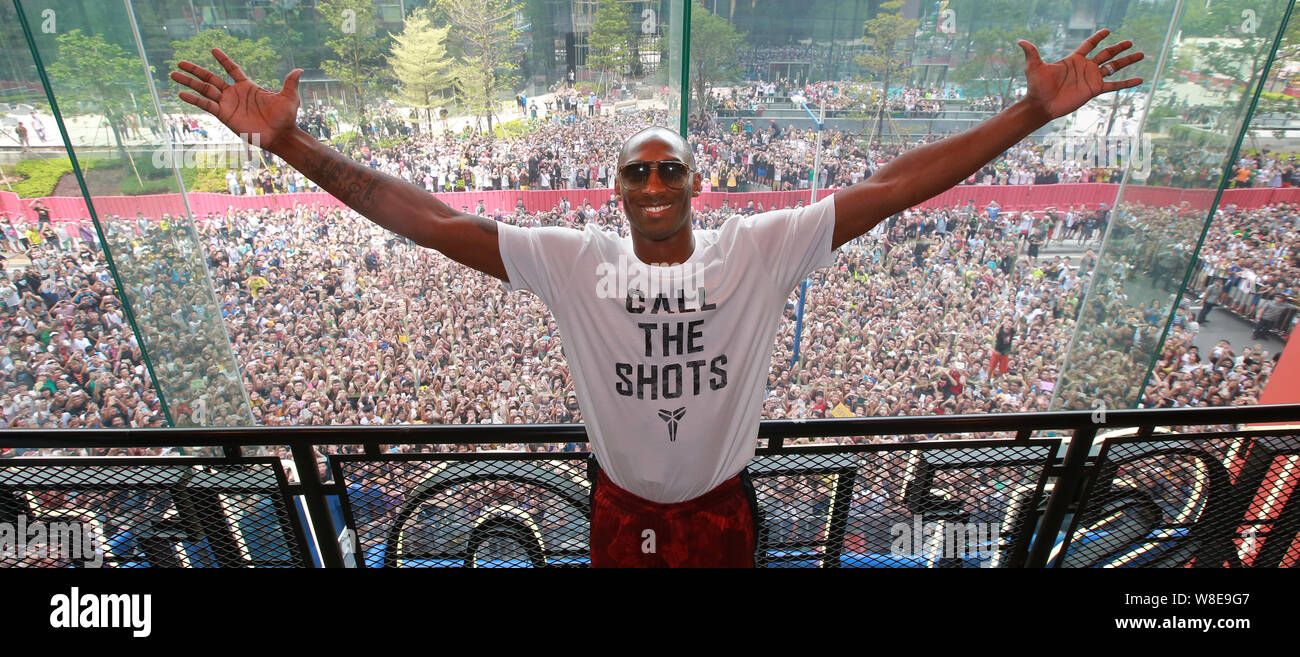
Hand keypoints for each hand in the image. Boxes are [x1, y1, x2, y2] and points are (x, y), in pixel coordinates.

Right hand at [170, 49, 303, 151]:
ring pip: (204, 90)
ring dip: (189, 82)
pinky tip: (181, 94)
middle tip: (179, 62)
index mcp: (248, 86)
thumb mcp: (289, 97)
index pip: (232, 69)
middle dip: (195, 71)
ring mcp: (228, 104)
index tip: (213, 50)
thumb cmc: (285, 117)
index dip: (223, 60)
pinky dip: (194, 99)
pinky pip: (206, 105)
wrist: (280, 136)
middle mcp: (234, 94)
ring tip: (173, 74)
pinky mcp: (224, 116)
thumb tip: (299, 70)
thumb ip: (290, 83)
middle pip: (210, 78)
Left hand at [1018, 29, 1143, 120]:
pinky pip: (1114, 85)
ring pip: (1113, 67)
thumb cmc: (1037, 87)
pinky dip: (1126, 83)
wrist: (1042, 105)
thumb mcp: (1035, 67)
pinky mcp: (1094, 90)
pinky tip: (1139, 80)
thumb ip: (1031, 53)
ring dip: (1127, 61)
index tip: (1108, 30)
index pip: (1089, 45)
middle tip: (1130, 42)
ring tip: (1141, 54)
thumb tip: (1020, 41)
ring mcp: (1091, 79)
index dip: (1098, 38)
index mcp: (1074, 59)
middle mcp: (1085, 68)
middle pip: (1106, 54)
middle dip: (1118, 48)